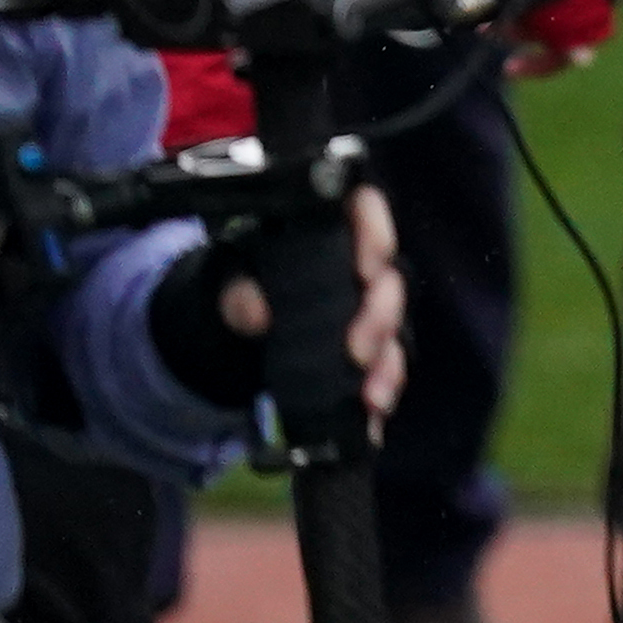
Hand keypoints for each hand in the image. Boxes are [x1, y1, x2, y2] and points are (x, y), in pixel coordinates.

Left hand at [183, 179, 409, 422]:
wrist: (229, 334)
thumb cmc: (238, 289)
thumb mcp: (227, 287)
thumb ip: (237, 294)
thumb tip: (256, 311)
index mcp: (325, 229)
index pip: (363, 210)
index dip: (376, 232)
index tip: (368, 268)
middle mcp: (357, 263)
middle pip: (389, 278)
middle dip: (381, 315)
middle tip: (357, 351)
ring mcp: (366, 307)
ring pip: (395, 326)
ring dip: (388, 361)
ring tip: (371, 395)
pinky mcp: (368, 347)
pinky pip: (387, 364)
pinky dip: (383, 388)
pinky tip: (373, 411)